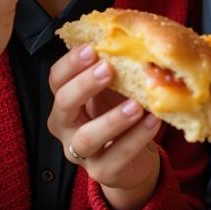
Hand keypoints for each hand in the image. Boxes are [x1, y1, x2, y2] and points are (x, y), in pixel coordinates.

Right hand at [47, 44, 162, 209]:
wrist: (134, 159)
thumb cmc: (118, 114)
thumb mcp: (115, 90)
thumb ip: (117, 69)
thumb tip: (135, 37)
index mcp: (66, 100)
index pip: (57, 79)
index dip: (71, 62)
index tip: (93, 47)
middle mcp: (65, 126)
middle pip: (64, 104)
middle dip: (84, 84)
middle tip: (108, 68)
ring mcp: (81, 152)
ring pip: (87, 137)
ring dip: (112, 119)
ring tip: (136, 105)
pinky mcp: (101, 172)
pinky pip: (116, 157)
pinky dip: (136, 139)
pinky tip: (153, 121)